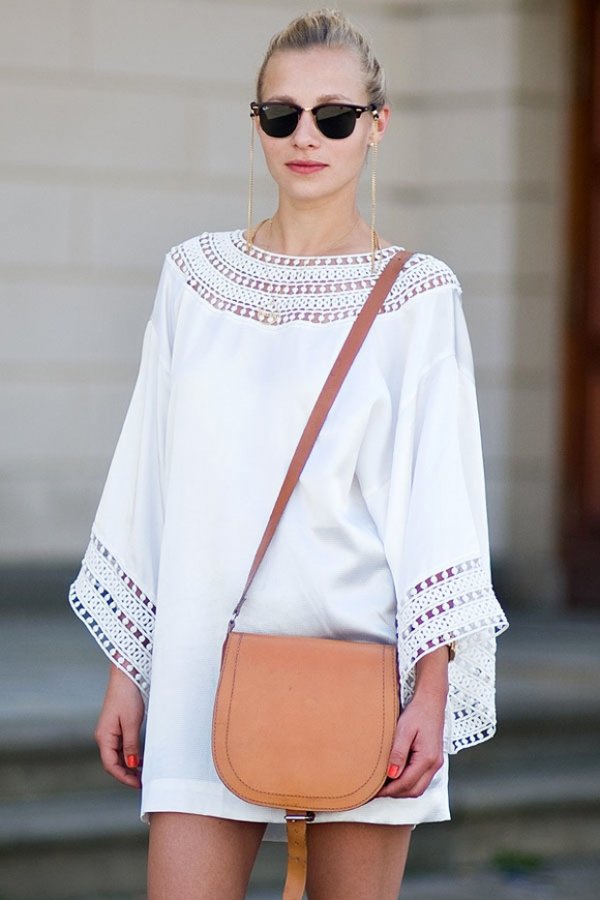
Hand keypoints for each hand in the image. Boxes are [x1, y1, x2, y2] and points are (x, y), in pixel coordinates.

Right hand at [94, 664, 144, 788]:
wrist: (127, 673)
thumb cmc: (127, 695)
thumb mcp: (131, 722)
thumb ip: (131, 744)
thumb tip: (131, 764)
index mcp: (104, 736)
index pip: (110, 765)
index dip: (123, 777)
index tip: (137, 784)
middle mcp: (104, 736)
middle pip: (113, 762)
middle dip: (126, 774)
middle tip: (142, 781)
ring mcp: (110, 731)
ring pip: (117, 755)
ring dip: (128, 765)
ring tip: (143, 772)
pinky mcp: (117, 725)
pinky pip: (121, 746)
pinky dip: (130, 754)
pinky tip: (140, 758)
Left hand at [375, 693, 444, 798]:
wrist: (431, 701)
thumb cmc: (418, 712)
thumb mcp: (404, 730)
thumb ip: (398, 753)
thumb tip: (391, 774)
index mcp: (428, 758)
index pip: (406, 783)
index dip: (389, 790)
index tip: (374, 791)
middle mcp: (435, 764)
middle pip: (414, 790)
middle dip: (395, 793)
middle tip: (376, 790)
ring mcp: (436, 763)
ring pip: (419, 787)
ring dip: (402, 789)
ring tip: (384, 785)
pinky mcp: (434, 760)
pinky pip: (421, 779)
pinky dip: (408, 782)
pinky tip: (396, 776)